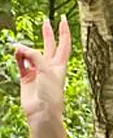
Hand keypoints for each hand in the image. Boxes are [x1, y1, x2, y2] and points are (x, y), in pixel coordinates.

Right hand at [14, 17, 71, 131]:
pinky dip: (18, 56)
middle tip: (46, 21)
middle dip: (47, 34)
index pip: (64, 45)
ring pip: (30, 53)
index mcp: (60, 66)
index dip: (64, 32)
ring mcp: (37, 71)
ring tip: (20, 51)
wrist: (42, 113)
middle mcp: (49, 67)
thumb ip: (34, 56)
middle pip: (49, 46)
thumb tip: (19, 49)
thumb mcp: (46, 71)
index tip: (64, 19)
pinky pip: (20, 61)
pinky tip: (17, 55)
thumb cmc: (51, 95)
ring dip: (24, 49)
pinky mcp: (26, 76)